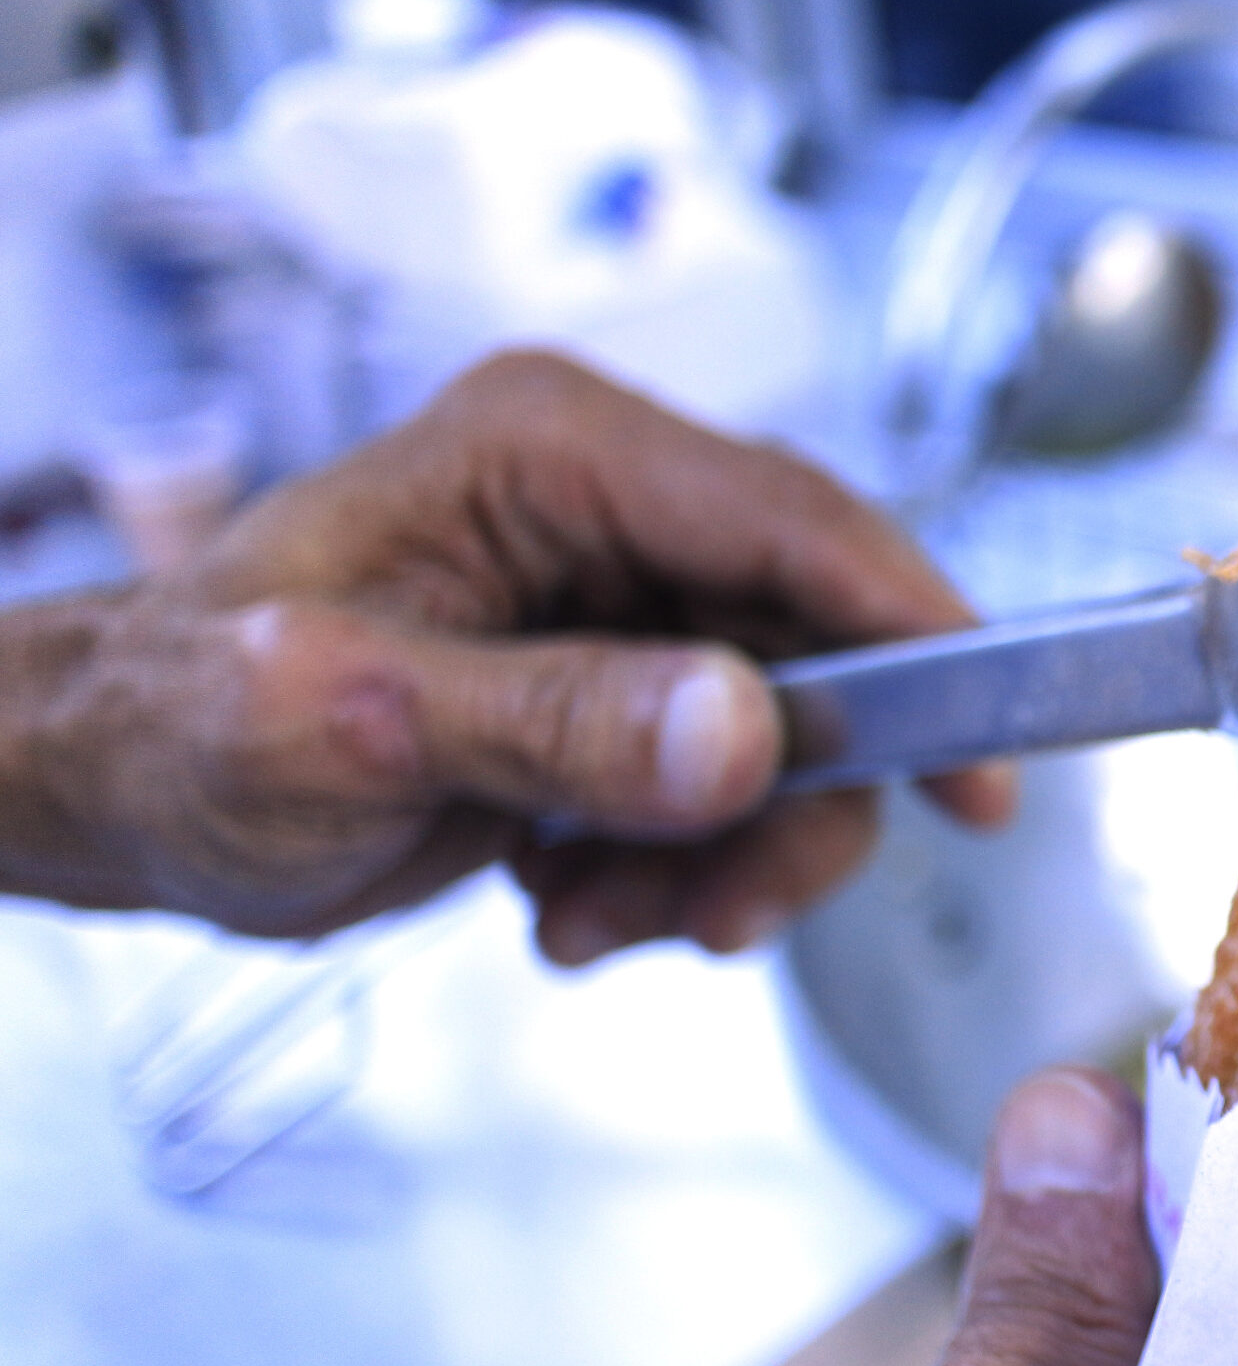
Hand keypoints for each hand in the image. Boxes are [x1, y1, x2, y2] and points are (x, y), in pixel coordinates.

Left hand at [0, 351, 1011, 956]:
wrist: (124, 792)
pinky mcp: (626, 680)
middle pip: (823, 644)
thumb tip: (746, 733)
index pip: (794, 522)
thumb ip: (548, 721)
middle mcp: (610, 504)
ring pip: (796, 734)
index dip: (916, 638)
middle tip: (717, 912)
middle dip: (795, 802)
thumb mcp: (345, 728)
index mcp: (550, 450)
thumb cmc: (178, 728)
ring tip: (595, 914)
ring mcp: (625, 594)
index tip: (985, 768)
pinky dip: (684, 870)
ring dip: (725, 857)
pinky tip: (572, 898)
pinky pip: (738, 784)